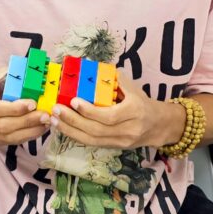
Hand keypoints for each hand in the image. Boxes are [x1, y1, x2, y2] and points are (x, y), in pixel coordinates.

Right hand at [0, 71, 48, 146]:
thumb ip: (2, 77)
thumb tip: (24, 71)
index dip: (15, 108)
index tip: (33, 103)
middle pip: (3, 125)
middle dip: (27, 121)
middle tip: (45, 115)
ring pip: (7, 137)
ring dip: (30, 132)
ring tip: (46, 123)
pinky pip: (8, 142)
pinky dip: (25, 137)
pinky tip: (37, 130)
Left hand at [47, 70, 184, 148]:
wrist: (159, 126)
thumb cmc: (142, 102)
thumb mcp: (132, 88)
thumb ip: (113, 78)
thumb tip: (89, 65)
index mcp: (134, 112)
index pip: (109, 116)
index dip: (90, 111)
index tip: (73, 101)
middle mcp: (128, 130)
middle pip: (97, 130)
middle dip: (73, 120)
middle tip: (55, 110)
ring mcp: (121, 142)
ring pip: (92, 140)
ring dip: (69, 130)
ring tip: (53, 120)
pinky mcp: (114, 148)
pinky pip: (92, 144)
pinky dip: (75, 136)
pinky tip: (62, 127)